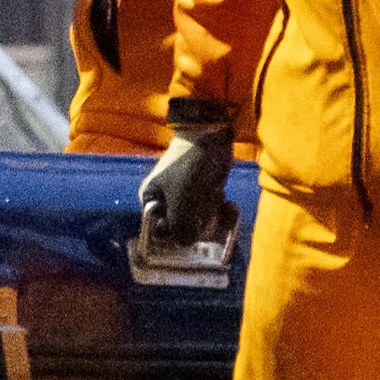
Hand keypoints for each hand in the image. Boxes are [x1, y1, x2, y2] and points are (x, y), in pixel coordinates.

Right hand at [138, 118, 237, 249]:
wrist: (212, 136)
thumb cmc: (190, 167)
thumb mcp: (182, 201)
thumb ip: (179, 227)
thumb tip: (184, 243)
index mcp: (151, 199)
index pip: (158, 231)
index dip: (174, 237)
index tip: (191, 236)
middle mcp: (165, 200)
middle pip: (180, 228)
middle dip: (197, 225)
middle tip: (207, 214)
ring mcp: (186, 196)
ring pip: (199, 221)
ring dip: (212, 216)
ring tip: (219, 202)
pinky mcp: (204, 192)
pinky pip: (211, 211)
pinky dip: (221, 211)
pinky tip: (229, 205)